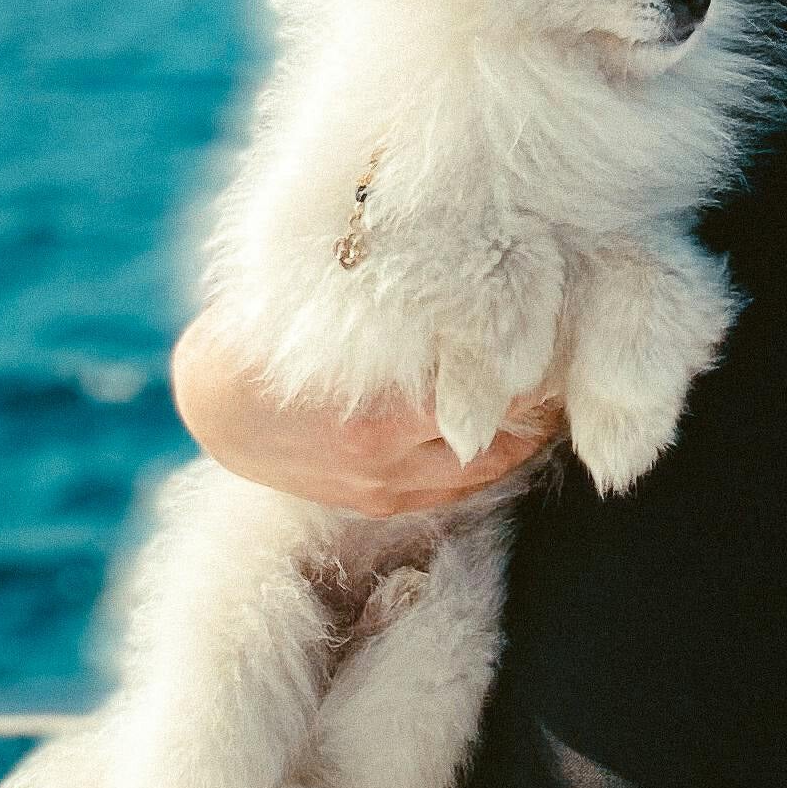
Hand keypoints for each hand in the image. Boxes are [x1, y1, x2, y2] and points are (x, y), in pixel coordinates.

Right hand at [173, 318, 562, 513]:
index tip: (564, 329)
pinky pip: (458, 490)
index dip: (537, 362)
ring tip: (550, 395)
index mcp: (379, 410)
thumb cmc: (276, 339)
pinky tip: (509, 429)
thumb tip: (476, 284)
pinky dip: (491, 460)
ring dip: (526, 435)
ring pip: (488, 468)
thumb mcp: (335, 314)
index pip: (493, 391)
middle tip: (570, 362)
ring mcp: (385, 487)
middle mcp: (388, 458)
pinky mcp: (379, 503)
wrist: (216, 406)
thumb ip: (403, 316)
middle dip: (542, 401)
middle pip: (502, 435)